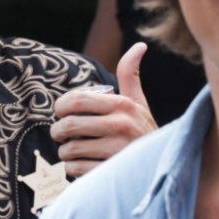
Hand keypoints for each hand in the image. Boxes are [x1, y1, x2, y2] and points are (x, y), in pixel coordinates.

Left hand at [50, 43, 156, 178]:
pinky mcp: (111, 172)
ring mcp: (116, 151)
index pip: (76, 101)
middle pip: (68, 126)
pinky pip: (75, 169)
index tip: (62, 112)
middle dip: (57, 131)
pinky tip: (81, 164)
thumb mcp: (138, 102)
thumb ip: (130, 74)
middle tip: (61, 134)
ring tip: (72, 150)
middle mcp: (121, 126)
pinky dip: (72, 168)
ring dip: (64, 152)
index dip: (60, 106)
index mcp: (123, 105)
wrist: (161, 166)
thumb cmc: (143, 130)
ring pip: (69, 150)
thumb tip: (140, 45)